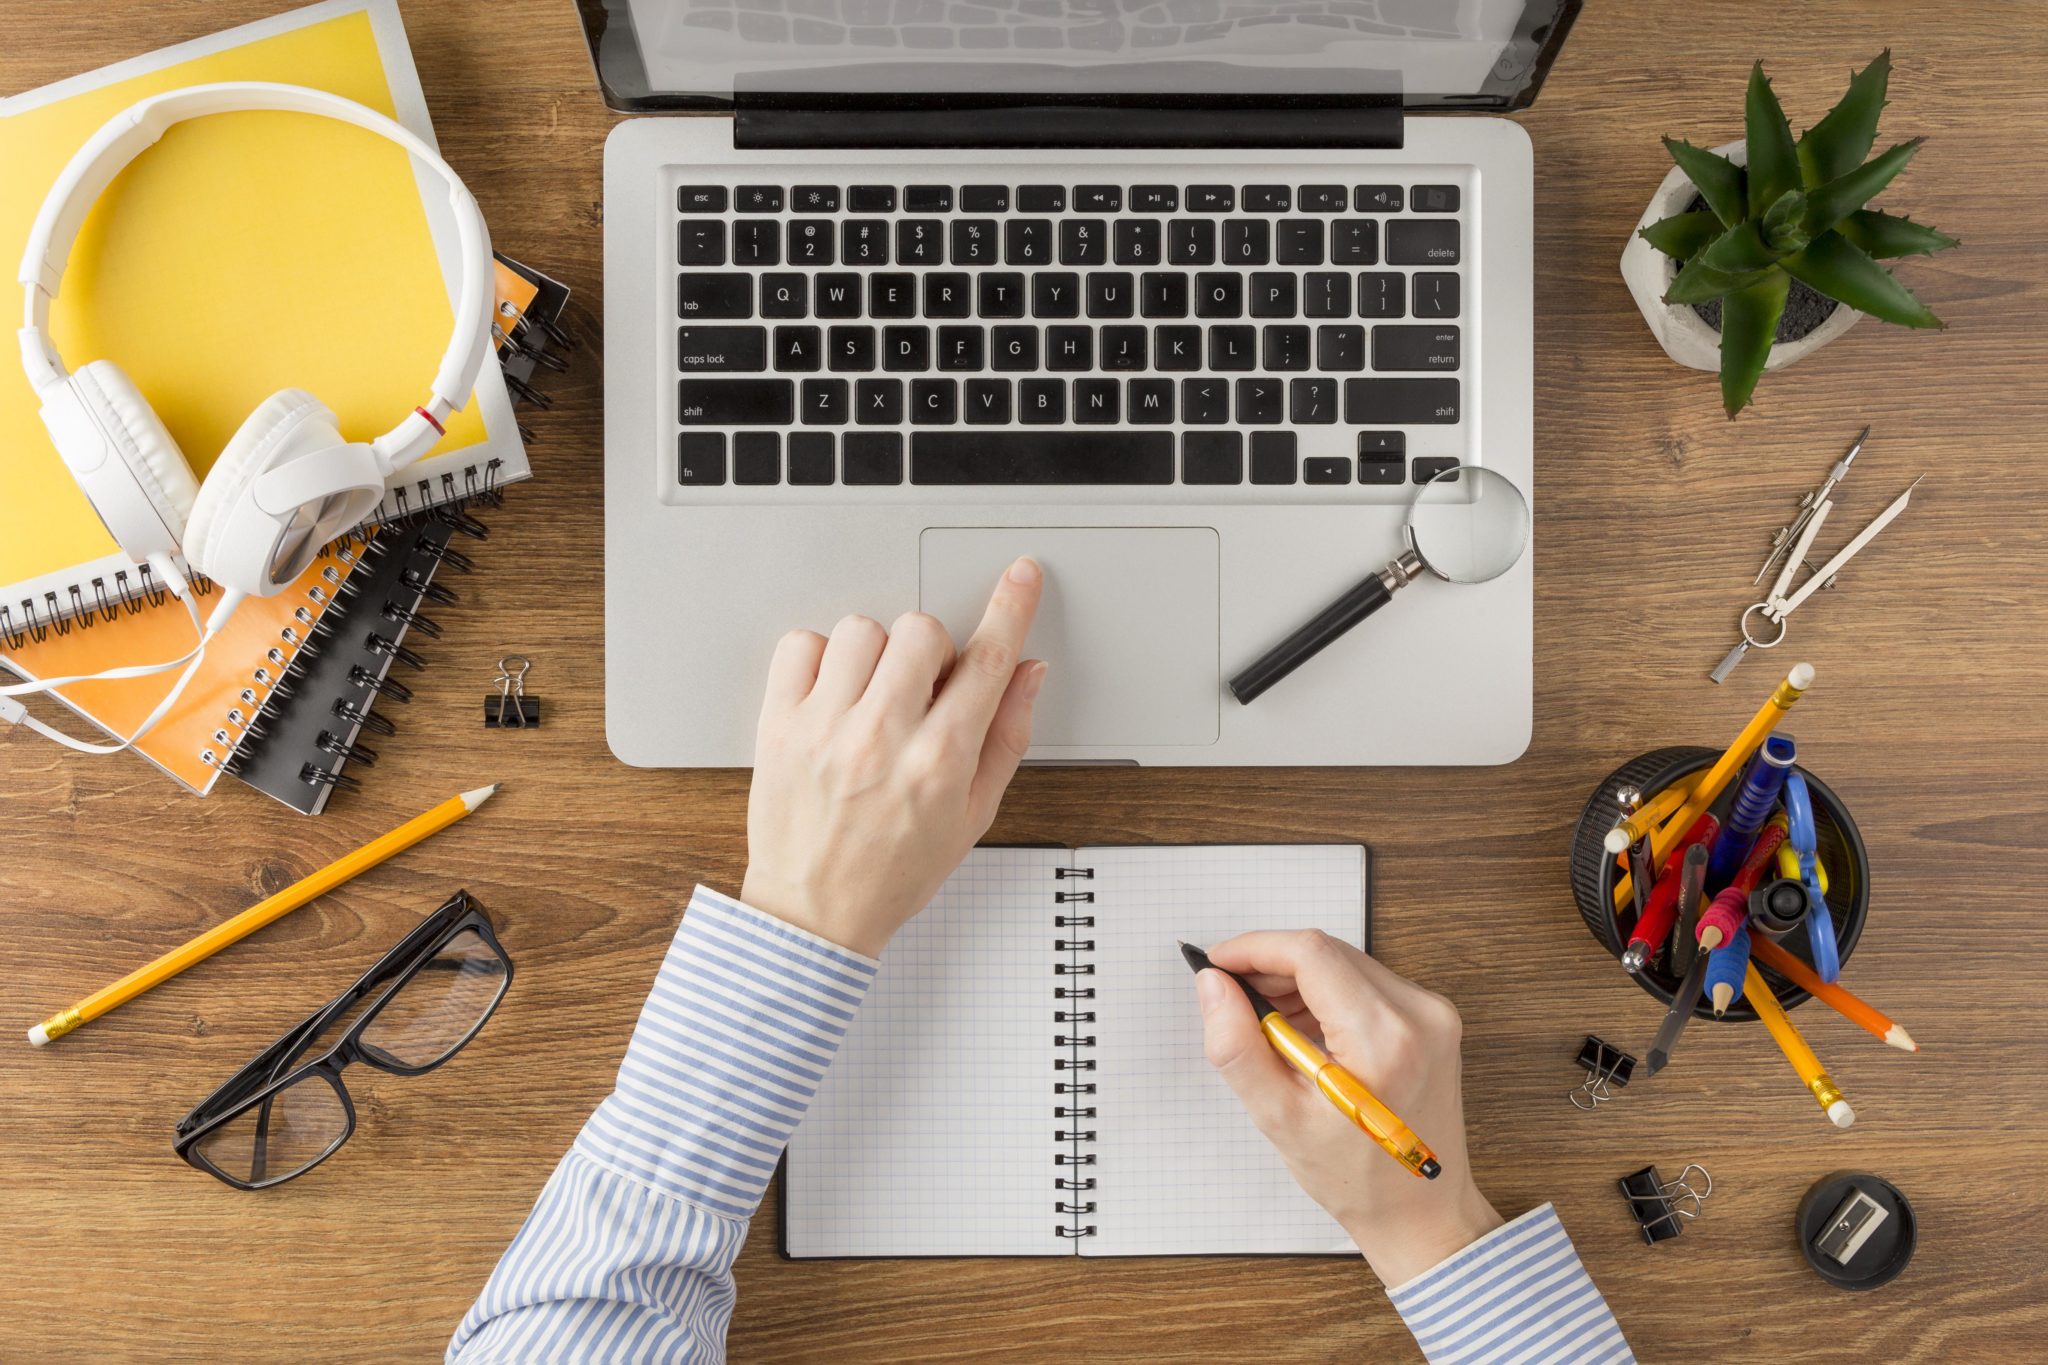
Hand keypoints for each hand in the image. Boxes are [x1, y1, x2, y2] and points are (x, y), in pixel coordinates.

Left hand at [741, 559, 1046, 955]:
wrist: (814, 915)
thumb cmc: (893, 873)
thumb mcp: (972, 816)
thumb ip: (1005, 737)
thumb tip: (1027, 673)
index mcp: (939, 762)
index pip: (987, 661)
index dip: (1010, 608)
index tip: (1019, 577)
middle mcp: (883, 738)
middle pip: (923, 630)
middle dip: (932, 651)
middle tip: (922, 691)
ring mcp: (826, 728)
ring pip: (864, 628)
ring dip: (878, 652)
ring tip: (873, 695)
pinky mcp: (779, 724)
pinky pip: (802, 643)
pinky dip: (820, 656)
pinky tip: (833, 692)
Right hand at [1196, 930, 1502, 1286]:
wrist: (1421, 1213)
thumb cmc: (1357, 1179)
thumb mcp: (1279, 1117)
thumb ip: (1237, 1045)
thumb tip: (1213, 986)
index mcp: (1384, 1038)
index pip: (1311, 954)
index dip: (1255, 949)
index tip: (1217, 964)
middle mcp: (1419, 1015)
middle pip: (1328, 953)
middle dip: (1272, 966)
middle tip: (1232, 998)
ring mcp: (1433, 1014)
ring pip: (1345, 964)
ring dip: (1298, 980)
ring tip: (1266, 1024)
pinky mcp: (1433, 1020)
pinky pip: (1367, 983)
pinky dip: (1327, 994)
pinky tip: (1304, 1030)